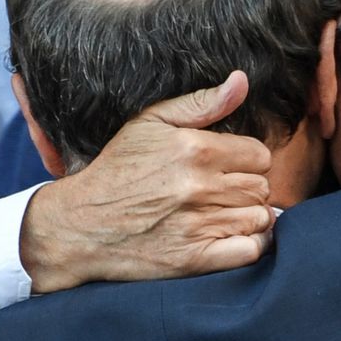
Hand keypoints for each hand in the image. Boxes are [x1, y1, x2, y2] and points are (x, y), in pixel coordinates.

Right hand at [20, 71, 276, 292]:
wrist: (79, 226)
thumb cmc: (116, 170)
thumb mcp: (149, 123)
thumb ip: (201, 103)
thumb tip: (242, 81)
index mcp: (194, 149)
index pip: (260, 155)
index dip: (248, 161)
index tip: (230, 168)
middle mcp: (199, 187)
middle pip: (261, 187)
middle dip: (249, 189)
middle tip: (223, 193)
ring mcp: (198, 225)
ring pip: (260, 218)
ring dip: (248, 217)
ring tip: (224, 215)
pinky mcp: (194, 259)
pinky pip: (251, 251)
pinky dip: (251, 245)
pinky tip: (234, 238)